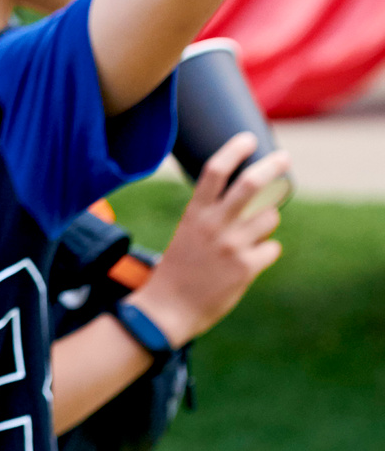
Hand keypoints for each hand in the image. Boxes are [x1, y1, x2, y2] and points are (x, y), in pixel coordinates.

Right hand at [130, 132, 288, 343]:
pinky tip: (245, 265)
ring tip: (247, 240)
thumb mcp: (188, 235)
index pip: (215, 171)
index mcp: (194, 215)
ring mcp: (231, 245)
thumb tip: (256, 201)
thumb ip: (215, 217)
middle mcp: (214, 225)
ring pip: (270, 218)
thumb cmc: (177, 272)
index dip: (234, 150)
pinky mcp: (246, 267)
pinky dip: (264, 254)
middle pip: (250, 184)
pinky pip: (272, 248)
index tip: (248, 139)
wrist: (167, 311)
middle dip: (272, 166)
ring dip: (265, 225)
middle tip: (283, 158)